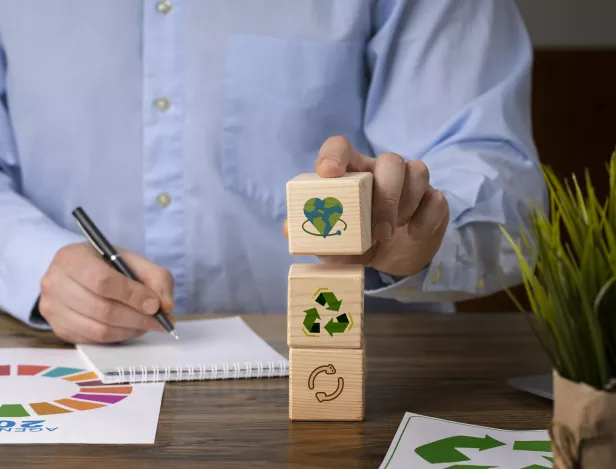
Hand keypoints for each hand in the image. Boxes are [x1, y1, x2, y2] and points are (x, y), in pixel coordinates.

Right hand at [39, 242, 174, 343]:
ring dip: (130, 330)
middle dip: (136, 317)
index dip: (132, 295)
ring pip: (98, 329)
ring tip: (148, 324)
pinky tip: (130, 327)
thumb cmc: (109, 265)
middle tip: (158, 320)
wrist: (80, 273)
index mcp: (72, 258)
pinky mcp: (59, 329)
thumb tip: (166, 308)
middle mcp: (55, 282)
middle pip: (101, 308)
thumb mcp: (134, 261)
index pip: (102, 281)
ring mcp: (52, 308)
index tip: (154, 304)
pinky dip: (118, 337)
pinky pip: (93, 340)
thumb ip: (156, 278)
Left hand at [284, 136, 448, 276]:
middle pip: (390, 161)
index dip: (334, 155)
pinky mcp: (432, 200)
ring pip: (417, 172)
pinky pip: (436, 198)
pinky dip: (425, 218)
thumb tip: (289, 229)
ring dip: (405, 206)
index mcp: (350, 172)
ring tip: (391, 233)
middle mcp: (380, 170)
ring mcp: (410, 182)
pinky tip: (413, 234)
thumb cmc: (355, 242)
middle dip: (386, 196)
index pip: (340, 146)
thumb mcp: (332, 243)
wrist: (390, 259)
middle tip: (379, 231)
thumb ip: (311, 235)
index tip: (328, 173)